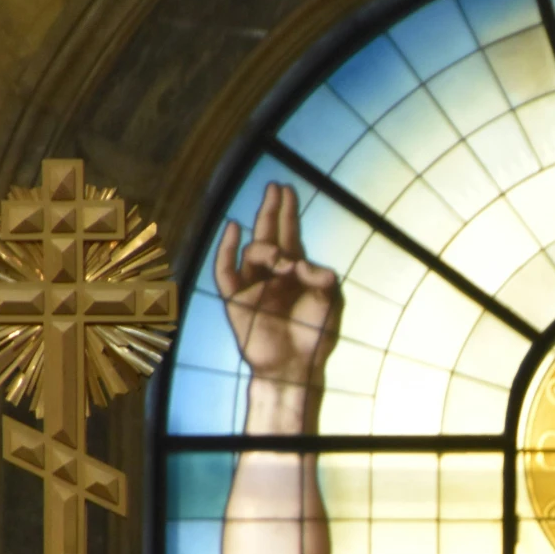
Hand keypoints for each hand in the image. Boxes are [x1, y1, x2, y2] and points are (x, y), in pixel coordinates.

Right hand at [213, 183, 340, 385]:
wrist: (296, 366)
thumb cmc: (316, 335)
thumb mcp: (330, 302)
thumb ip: (322, 278)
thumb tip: (300, 261)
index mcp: (296, 272)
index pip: (290, 235)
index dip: (288, 212)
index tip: (287, 190)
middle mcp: (273, 274)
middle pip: (269, 234)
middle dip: (272, 210)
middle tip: (276, 186)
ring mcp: (253, 285)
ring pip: (253, 252)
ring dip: (267, 249)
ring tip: (282, 260)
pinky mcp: (236, 300)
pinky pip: (225, 270)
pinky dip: (227, 248)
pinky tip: (234, 228)